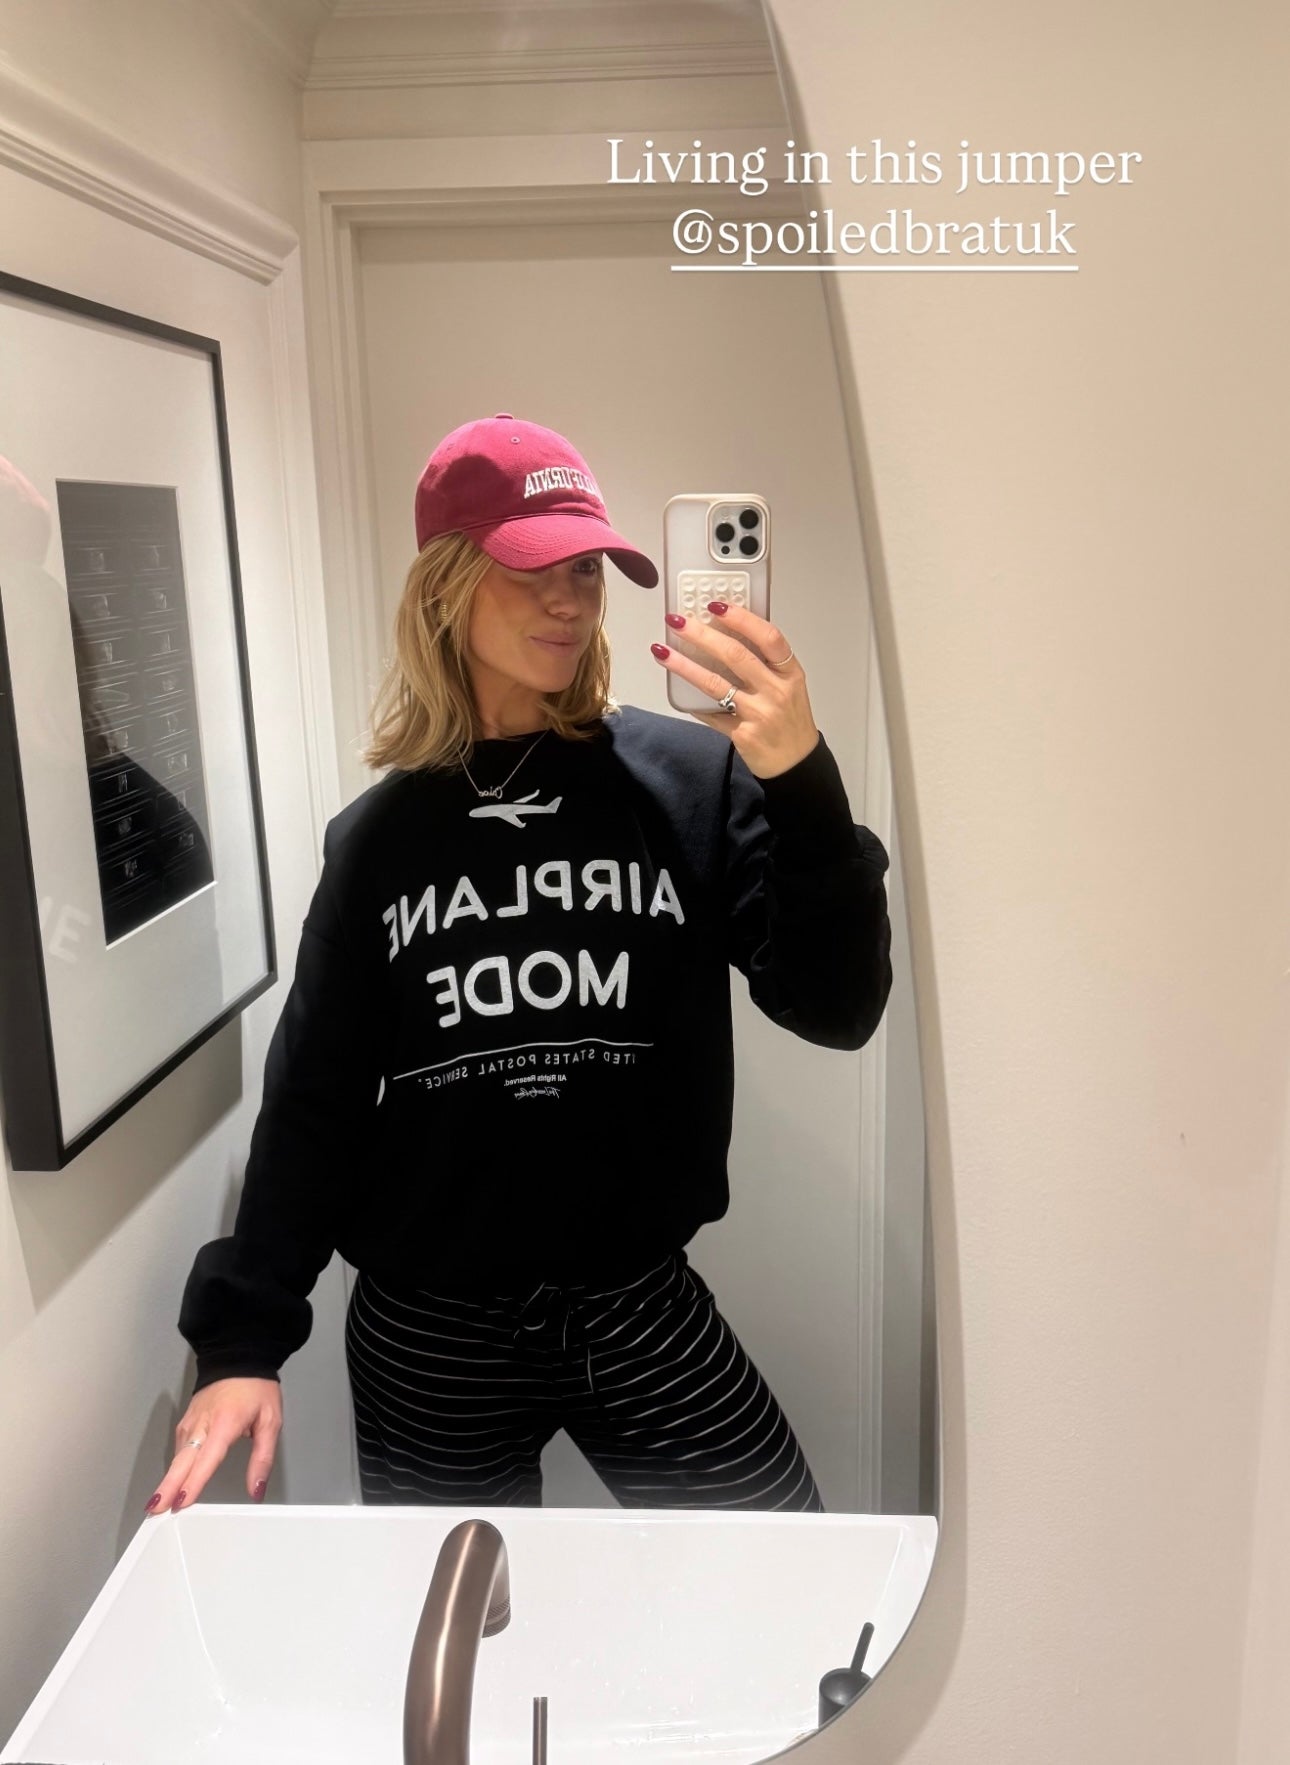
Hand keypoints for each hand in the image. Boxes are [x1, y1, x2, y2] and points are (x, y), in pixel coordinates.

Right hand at [146, 1377, 281, 1514]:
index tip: (182, 1501)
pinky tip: (172, 1484)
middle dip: (167, 1487)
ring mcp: (190, 1422)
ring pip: (177, 1457)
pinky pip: (179, 1449)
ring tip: (159, 1504)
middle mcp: (202, 1423)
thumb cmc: (256, 1388)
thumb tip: (256, 1489)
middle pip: (182, 1461)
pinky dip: (174, 1468)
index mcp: (224, 1423)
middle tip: (156, 1509)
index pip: (207, 1459)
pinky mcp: (185, 1422)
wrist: (238, 1357)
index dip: (194, 1482)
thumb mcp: (270, 1421)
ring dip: (168, 1481)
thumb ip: (262, 1458)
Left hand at [650, 601, 818, 778]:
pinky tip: (676, 690)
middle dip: (702, 635)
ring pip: (715, 683)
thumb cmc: (789, 719)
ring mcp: (759, 714)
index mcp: (790, 673)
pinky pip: (711, 714)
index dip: (742, 619)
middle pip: (737, 655)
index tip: (716, 605)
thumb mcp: (789, 686)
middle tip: (677, 621)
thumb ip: (765, 664)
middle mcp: (777, 691)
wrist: (795, 763)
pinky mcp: (743, 734)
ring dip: (685, 665)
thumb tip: (725, 634)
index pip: (769, 638)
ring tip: (662, 651)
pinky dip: (693, 702)